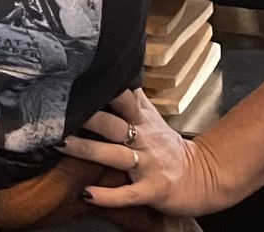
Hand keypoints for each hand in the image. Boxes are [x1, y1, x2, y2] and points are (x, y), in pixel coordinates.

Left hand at [65, 89, 231, 216]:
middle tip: (57, 110)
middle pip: (113, 123)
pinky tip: (87, 194)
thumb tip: (117, 66)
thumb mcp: (152, 118)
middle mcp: (144, 139)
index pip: (122, 98)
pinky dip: (108, 195)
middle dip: (88, 116)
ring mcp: (148, 165)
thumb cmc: (169, 147)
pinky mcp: (152, 190)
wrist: (206, 178)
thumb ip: (132, 97)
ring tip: (60, 144)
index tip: (73, 79)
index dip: (102, 88)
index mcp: (142, 120)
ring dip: (87, 149)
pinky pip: (128, 194)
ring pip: (115, 154)